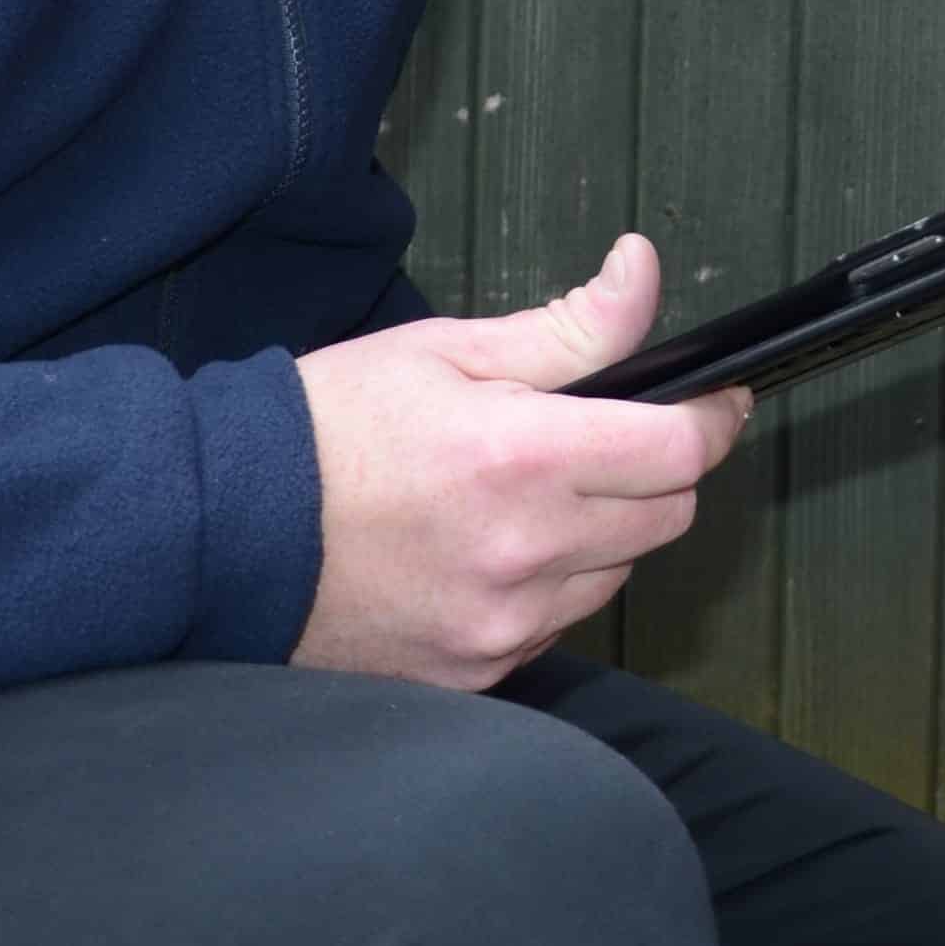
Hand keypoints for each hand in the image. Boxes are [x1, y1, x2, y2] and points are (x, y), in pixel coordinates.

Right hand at [286, 231, 751, 688]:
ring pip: (616, 575)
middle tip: (613, 437)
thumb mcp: (449, 348)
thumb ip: (571, 327)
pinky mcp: (476, 672)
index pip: (681, 451)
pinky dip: (551, 585)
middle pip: (667, 518)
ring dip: (605, 532)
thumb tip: (643, 272)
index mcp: (522, 460)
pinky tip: (494, 549)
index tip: (717, 399)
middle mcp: (524, 555)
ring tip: (532, 494)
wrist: (227, 531)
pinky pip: (558, 624)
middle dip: (660, 470)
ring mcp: (501, 626)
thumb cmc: (331, 426)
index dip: (714, 417)